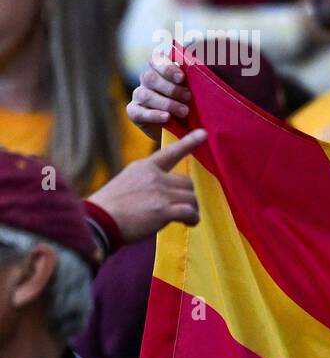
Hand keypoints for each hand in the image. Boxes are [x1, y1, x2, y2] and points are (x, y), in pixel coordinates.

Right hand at [86, 129, 207, 243]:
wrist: (98, 221)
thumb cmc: (109, 207)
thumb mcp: (127, 182)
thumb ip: (146, 182)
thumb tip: (162, 192)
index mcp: (144, 167)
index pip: (170, 152)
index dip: (189, 142)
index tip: (203, 133)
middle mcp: (155, 177)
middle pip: (187, 182)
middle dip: (187, 195)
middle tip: (181, 208)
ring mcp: (160, 193)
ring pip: (191, 197)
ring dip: (191, 209)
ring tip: (185, 219)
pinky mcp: (164, 210)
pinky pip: (190, 212)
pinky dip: (192, 219)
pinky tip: (188, 223)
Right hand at [127, 53, 192, 141]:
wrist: (182, 128)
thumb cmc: (191, 103)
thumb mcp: (197, 90)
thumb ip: (198, 77)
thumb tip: (210, 61)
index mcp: (160, 69)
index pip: (157, 59)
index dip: (167, 67)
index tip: (181, 78)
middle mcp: (147, 80)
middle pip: (150, 77)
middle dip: (170, 88)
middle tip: (188, 97)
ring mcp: (139, 95)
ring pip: (146, 95)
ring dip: (166, 103)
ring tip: (184, 111)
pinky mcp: (135, 112)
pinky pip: (139, 112)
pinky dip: (154, 115)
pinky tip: (166, 117)